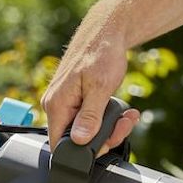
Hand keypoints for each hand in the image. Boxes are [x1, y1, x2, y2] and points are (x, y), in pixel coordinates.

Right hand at [41, 25, 140, 157]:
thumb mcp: (100, 88)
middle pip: (76, 140)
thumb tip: (80, 140)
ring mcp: (65, 102)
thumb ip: (90, 117)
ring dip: (109, 128)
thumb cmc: (101, 53)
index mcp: (56, 104)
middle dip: (104, 138)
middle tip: (123, 126)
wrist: (106, 31)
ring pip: (85, 130)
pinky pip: (88, 118)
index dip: (83, 152)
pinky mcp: (75, 100)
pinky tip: (122, 112)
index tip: (106, 143)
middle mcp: (56, 105)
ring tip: (127, 117)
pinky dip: (106, 118)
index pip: (59, 145)